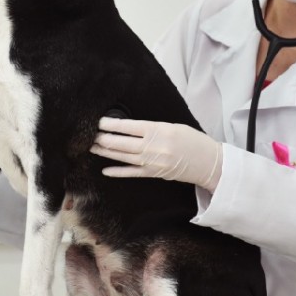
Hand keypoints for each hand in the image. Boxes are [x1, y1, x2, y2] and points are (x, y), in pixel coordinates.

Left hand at [91, 117, 222, 192]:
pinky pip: (132, 173)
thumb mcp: (173, 126)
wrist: (206, 161)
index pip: (129, 126)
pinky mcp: (153, 173)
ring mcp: (152, 162)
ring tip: (92, 147)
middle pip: (121, 143)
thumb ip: (152, 128)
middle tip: (89, 135)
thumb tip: (130, 127)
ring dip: (106, 152)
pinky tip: (106, 170)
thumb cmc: (192, 140)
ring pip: (123, 157)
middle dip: (103, 138)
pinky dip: (118, 171)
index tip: (99, 121)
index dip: (111, 124)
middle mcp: (153, 147)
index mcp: (158, 131)